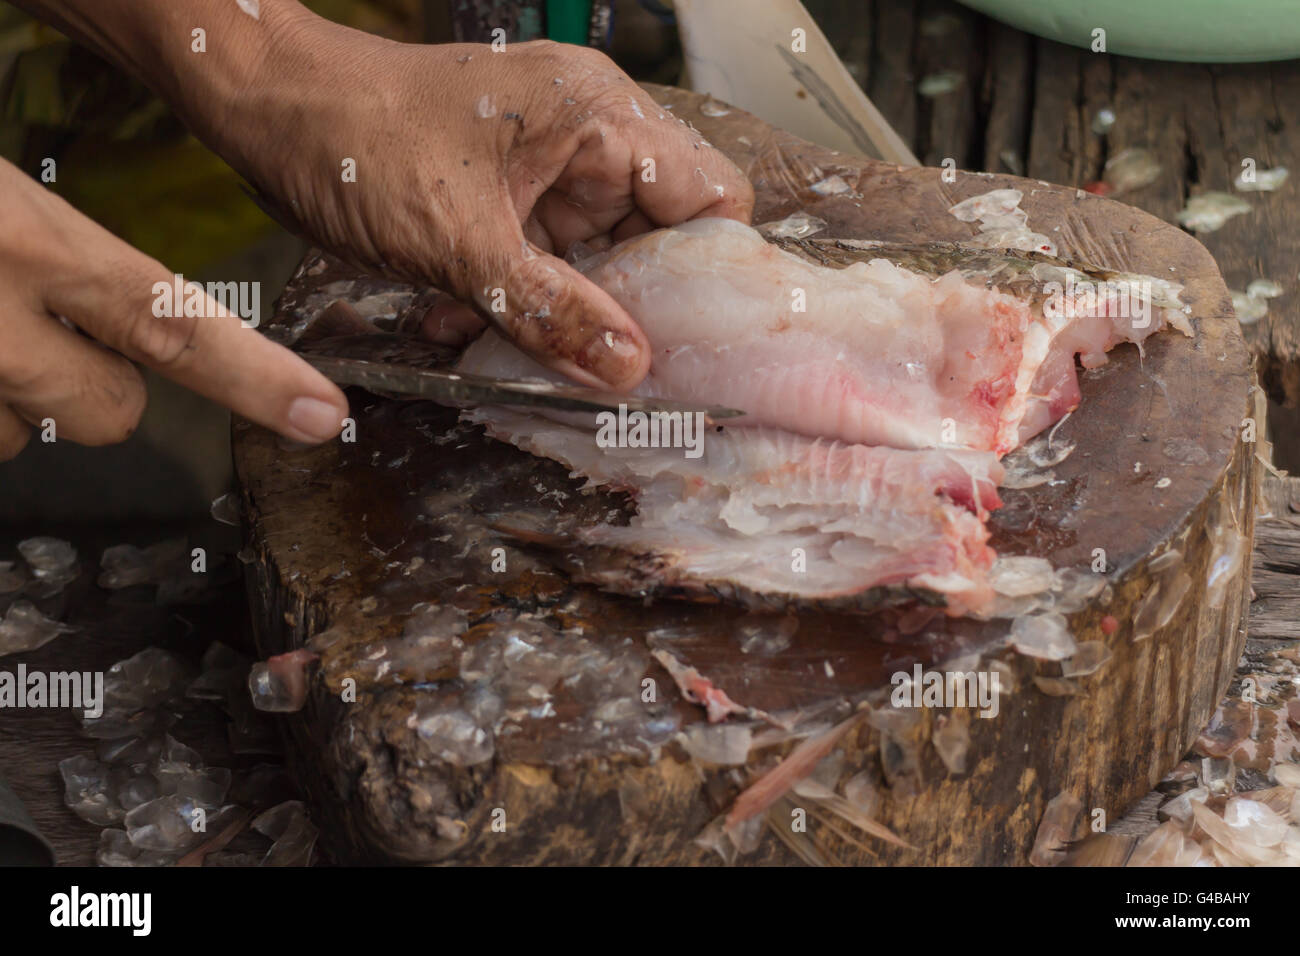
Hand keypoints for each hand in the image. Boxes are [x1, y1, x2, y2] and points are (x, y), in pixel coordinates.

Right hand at [0, 158, 347, 460]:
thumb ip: (69, 251)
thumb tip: (126, 309)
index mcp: (30, 242)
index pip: (173, 320)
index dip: (257, 376)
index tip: (322, 412)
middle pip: (112, 412)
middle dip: (98, 383)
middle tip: (44, 320)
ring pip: (29, 431)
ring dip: (18, 392)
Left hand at [200, 25, 753, 387]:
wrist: (270, 111)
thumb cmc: (355, 139)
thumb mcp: (459, 243)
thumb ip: (549, 310)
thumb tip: (628, 369)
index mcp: (600, 119)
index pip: (712, 196)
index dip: (706, 271)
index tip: (679, 339)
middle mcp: (590, 137)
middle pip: (658, 241)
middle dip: (621, 308)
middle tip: (594, 363)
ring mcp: (551, 167)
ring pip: (598, 263)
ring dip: (557, 312)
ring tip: (500, 335)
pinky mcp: (514, 195)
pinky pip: (545, 264)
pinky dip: (515, 299)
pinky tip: (461, 318)